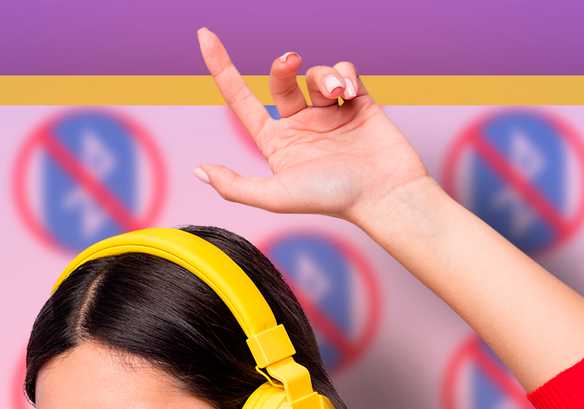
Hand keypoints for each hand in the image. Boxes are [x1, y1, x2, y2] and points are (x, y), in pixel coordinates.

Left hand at [193, 26, 433, 223]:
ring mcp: (330, 114)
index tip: (204, 35)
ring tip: (339, 95)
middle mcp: (300, 126)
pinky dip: (346, 74)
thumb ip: (235, 186)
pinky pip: (345, 72)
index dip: (222, 68)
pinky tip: (352, 93)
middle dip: (283, 66)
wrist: (385, 194)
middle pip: (281, 80)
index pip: (242, 100)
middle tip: (291, 62)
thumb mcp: (275, 196)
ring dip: (324, 76)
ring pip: (316, 74)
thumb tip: (199, 171)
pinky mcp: (359, 104)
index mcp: (276, 143)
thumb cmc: (332, 198)